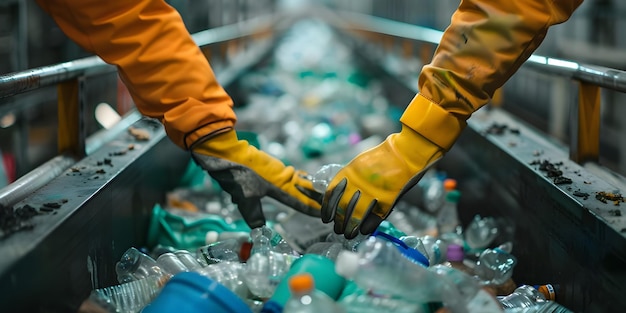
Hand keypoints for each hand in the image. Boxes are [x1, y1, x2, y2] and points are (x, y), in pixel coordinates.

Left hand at [192, 129, 321, 227]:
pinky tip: (283, 184)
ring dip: (301, 187)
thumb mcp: (245, 197)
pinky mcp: (264, 166)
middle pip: (302, 187)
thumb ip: (253, 213)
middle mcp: (281, 175)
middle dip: (313, 195)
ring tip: (312, 193)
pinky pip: (280, 177)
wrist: (225, 150)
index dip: (311, 208)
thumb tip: (260, 228)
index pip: (299, 200)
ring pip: (292, 181)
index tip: (323, 213)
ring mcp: (273, 169)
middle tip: (327, 201)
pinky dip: (287, 182)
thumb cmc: (237, 173)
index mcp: (280, 184)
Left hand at [321, 124, 442, 238]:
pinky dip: (368, 226)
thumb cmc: (385, 156)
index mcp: (349, 173)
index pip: (332, 194)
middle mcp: (358, 183)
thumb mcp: (362, 164)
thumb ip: (352, 178)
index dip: (327, 208)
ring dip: (351, 227)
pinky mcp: (386, 199)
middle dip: (339, 221)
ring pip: (355, 214)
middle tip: (337, 229)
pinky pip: (374, 217)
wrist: (405, 152)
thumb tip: (341, 194)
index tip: (326, 217)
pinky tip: (364, 231)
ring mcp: (372, 192)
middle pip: (342, 207)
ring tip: (348, 234)